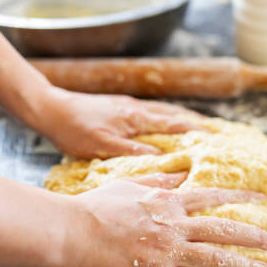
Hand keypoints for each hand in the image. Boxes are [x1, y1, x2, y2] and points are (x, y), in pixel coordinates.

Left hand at [35, 87, 204, 158]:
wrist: (50, 108)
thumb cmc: (74, 129)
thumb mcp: (103, 146)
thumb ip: (133, 152)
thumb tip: (163, 160)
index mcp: (136, 118)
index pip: (174, 124)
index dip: (196, 131)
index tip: (215, 138)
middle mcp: (137, 108)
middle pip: (175, 114)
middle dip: (196, 121)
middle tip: (216, 130)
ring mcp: (129, 106)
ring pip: (164, 111)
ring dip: (183, 118)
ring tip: (199, 125)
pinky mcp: (120, 107)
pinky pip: (153, 112)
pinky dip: (167, 118)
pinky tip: (165, 124)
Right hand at [56, 172, 266, 266]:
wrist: (67, 231)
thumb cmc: (94, 207)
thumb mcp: (128, 185)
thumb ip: (158, 183)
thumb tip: (180, 177)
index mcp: (168, 201)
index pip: (213, 196)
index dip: (241, 196)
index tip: (262, 199)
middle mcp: (174, 224)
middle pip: (225, 229)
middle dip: (255, 237)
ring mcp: (167, 251)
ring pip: (217, 258)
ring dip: (247, 266)